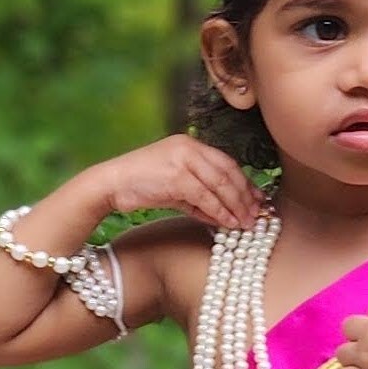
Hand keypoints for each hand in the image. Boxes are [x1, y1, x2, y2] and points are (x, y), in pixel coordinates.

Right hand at [93, 136, 269, 229]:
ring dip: (237, 206)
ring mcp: (182, 160)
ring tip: (246, 223)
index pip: (226, 162)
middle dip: (246, 196)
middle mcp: (189, 147)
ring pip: (220, 183)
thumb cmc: (139, 186)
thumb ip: (198, 198)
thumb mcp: (173, 189)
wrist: (109, 184)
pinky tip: (228, 223)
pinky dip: (220, 211)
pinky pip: (206, 196)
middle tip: (258, 215)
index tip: (258, 201)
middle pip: (228, 172)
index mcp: (189, 144)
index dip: (245, 183)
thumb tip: (224, 216)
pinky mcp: (176, 176)